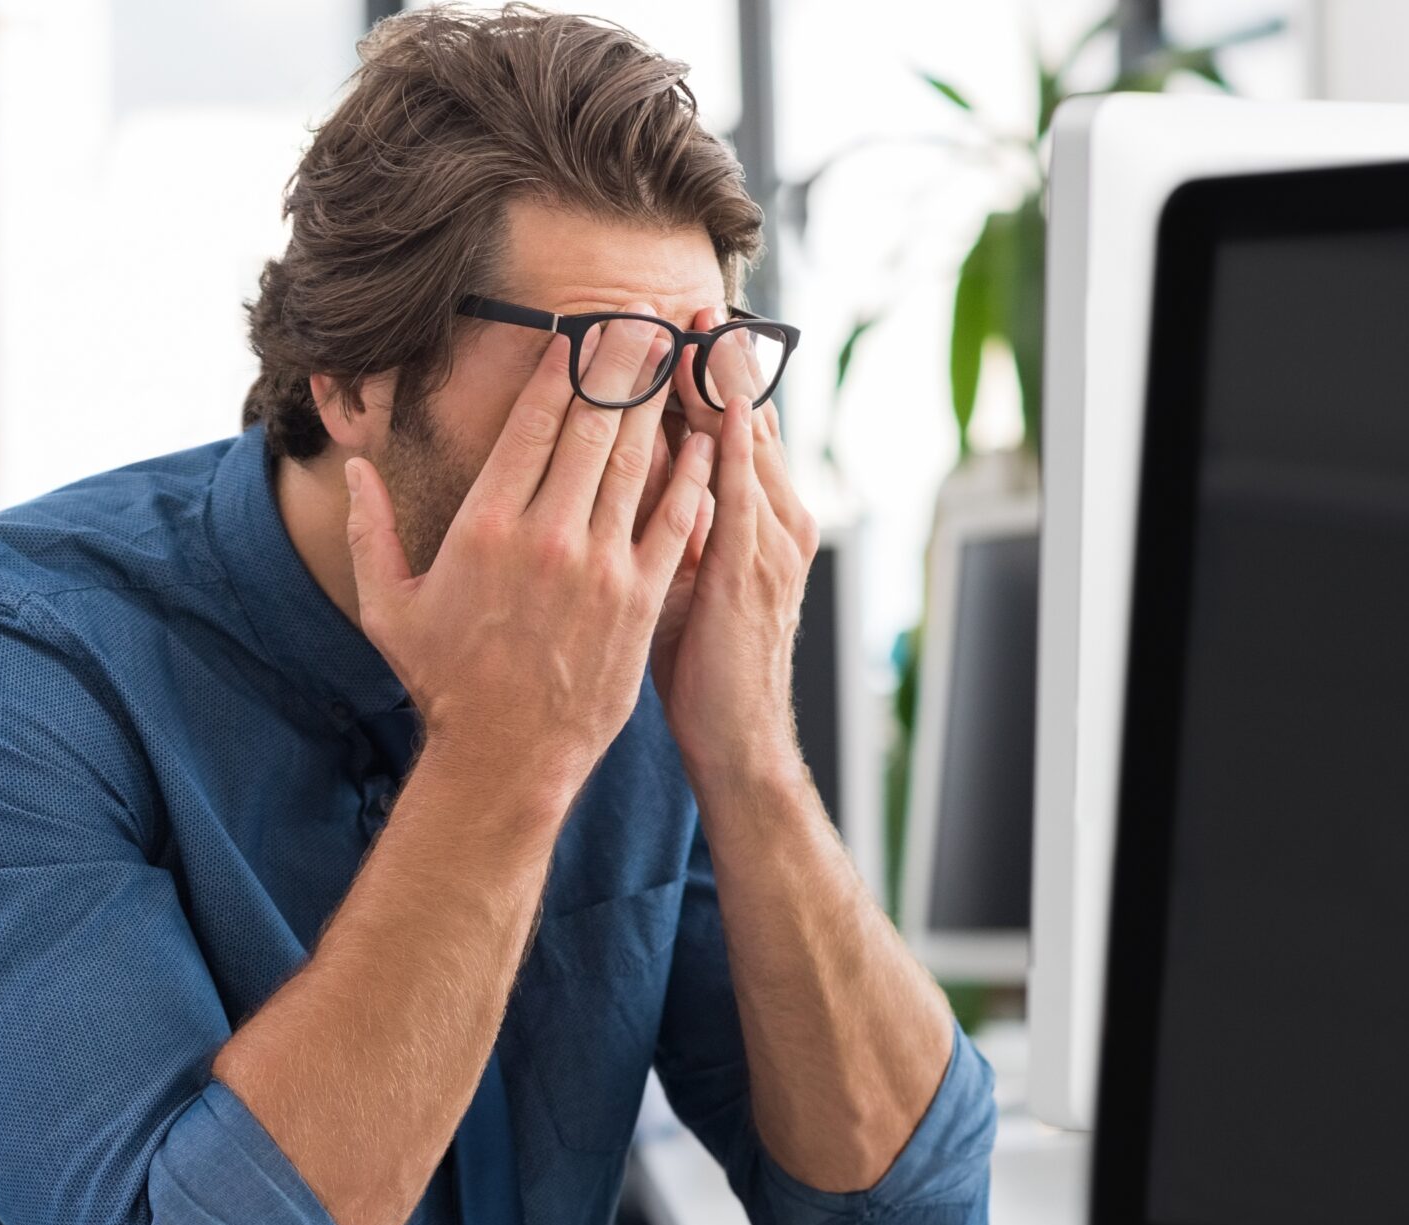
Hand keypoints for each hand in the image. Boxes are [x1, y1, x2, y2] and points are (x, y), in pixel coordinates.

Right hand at [345, 322, 714, 810]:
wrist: (506, 756)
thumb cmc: (444, 682)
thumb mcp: (388, 606)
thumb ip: (368, 531)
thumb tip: (356, 468)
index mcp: (485, 526)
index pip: (532, 424)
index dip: (560, 370)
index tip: (578, 332)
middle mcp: (546, 535)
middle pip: (592, 426)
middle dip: (620, 363)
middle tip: (641, 314)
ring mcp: (600, 566)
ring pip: (637, 462)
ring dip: (659, 402)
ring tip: (675, 354)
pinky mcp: (640, 598)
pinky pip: (675, 519)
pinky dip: (692, 474)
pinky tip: (706, 438)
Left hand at [656, 309, 819, 791]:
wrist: (737, 741)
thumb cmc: (705, 666)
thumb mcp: (687, 580)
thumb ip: (673, 524)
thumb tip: (632, 475)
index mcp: (760, 519)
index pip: (733, 428)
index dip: (709, 375)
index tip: (680, 323)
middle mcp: (775, 519)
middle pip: (745, 420)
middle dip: (719, 359)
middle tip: (691, 298)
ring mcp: (769, 542)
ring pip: (746, 444)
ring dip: (723, 384)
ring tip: (701, 326)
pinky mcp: (751, 570)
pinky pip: (738, 491)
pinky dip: (726, 444)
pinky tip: (712, 405)